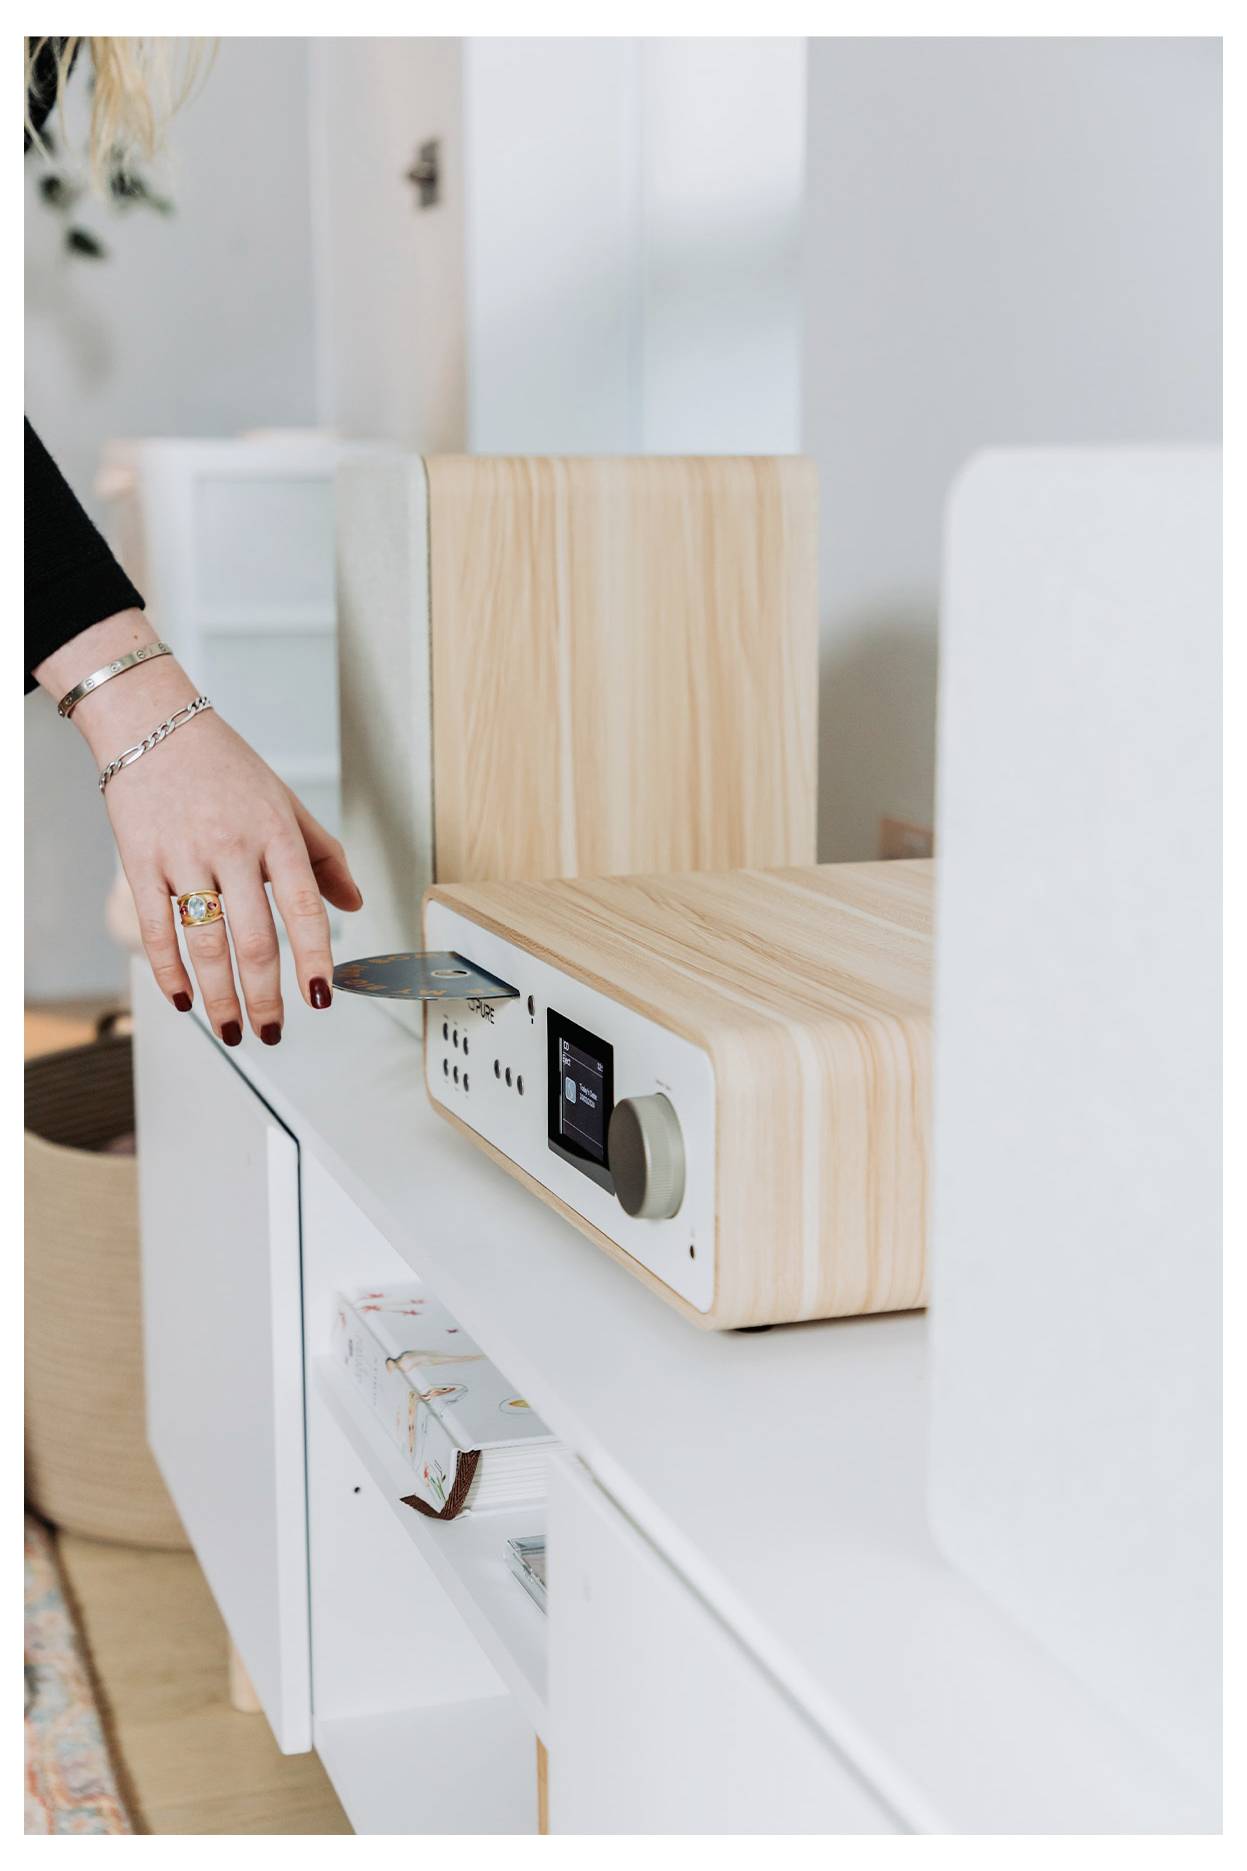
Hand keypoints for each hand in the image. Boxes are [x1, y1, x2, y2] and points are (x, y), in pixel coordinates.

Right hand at [36, 611, 362, 1044]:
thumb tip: (354, 905)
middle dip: (265, 997)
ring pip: (205, 943)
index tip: (321, 998)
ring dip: (220, 996)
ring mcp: (184, 856)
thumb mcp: (286, 804)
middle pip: (254, 938)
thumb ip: (323, 857)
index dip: (315, 959)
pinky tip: (185, 1000)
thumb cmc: (227, 768)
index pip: (304, 908)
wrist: (154, 725)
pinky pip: (157, 929)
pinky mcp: (141, 862)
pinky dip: (170, 972)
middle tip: (272, 1033)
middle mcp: (233, 847)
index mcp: (276, 834)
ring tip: (232, 1030)